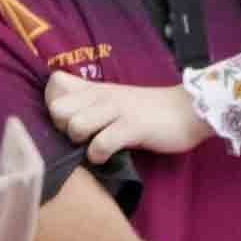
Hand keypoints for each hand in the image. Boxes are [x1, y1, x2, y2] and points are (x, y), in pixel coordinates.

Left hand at [42, 69, 207, 167]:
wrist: (187, 110)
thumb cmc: (147, 111)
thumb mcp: (114, 100)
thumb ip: (90, 104)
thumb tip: (63, 121)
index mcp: (96, 89)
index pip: (55, 84)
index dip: (54, 104)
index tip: (68, 119)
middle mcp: (102, 96)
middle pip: (57, 109)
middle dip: (63, 129)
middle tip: (82, 136)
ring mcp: (117, 110)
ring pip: (76, 126)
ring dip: (81, 142)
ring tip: (95, 145)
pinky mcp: (133, 126)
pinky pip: (101, 144)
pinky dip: (99, 155)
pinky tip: (107, 156)